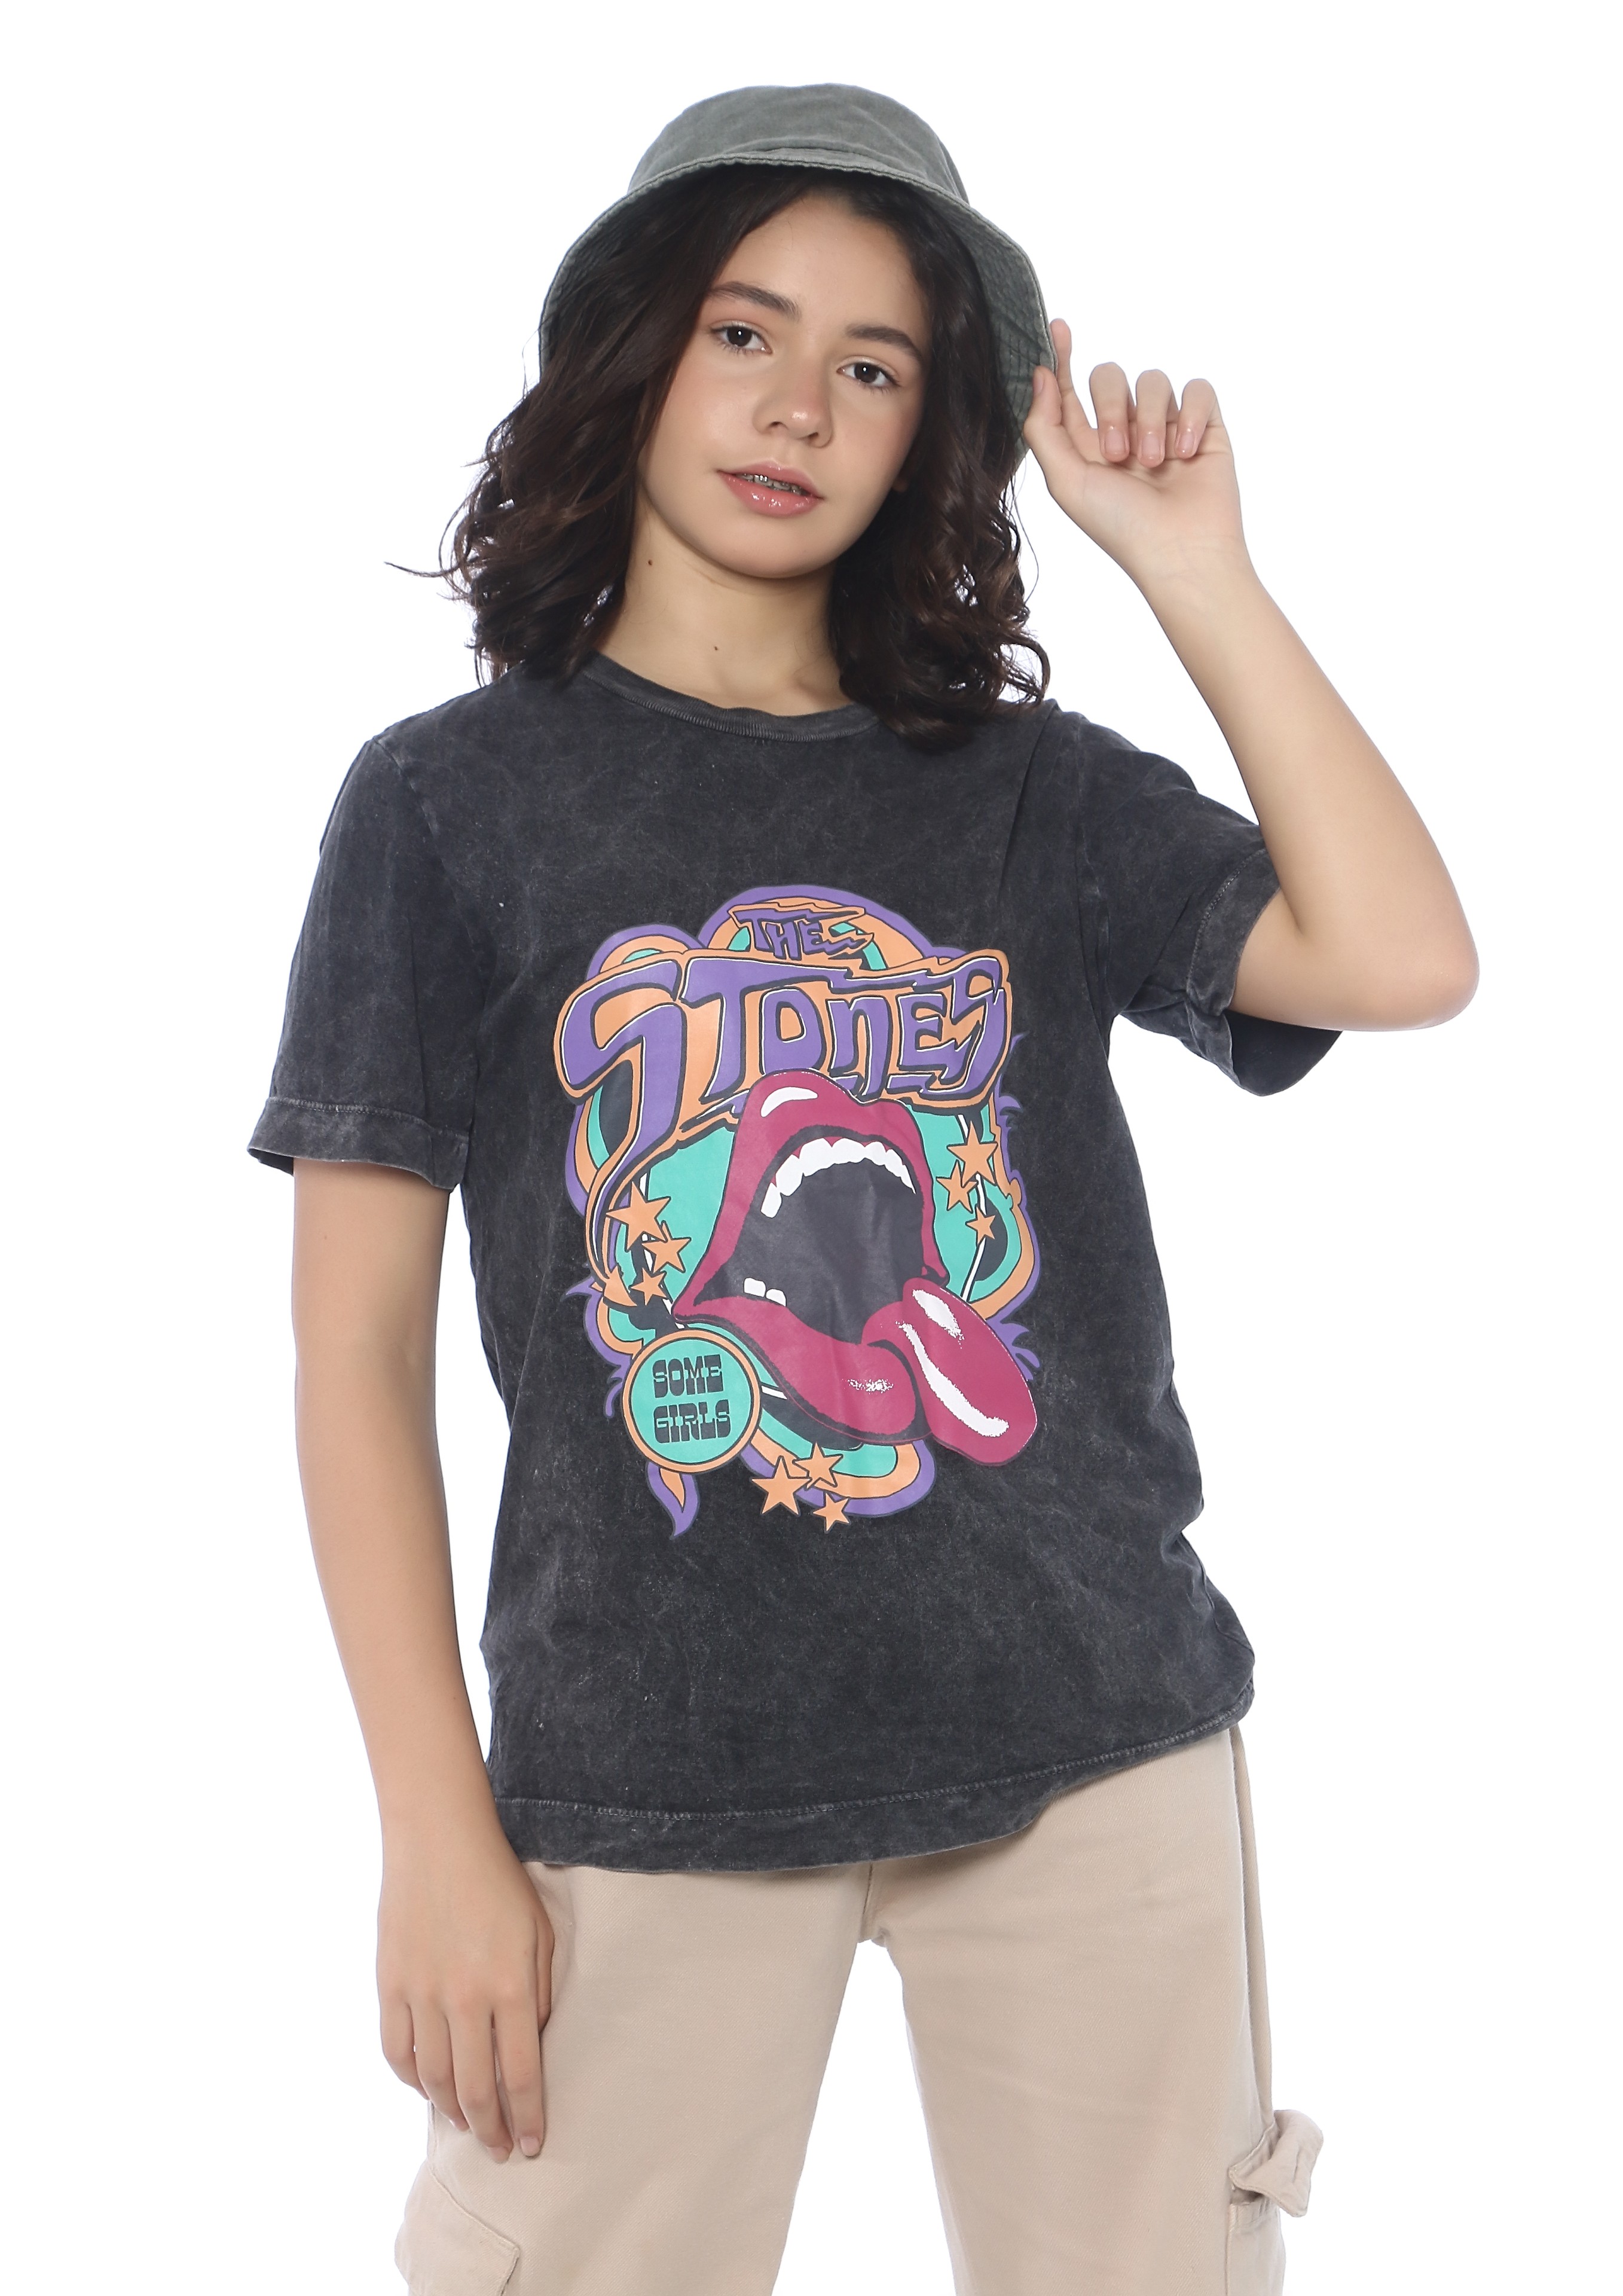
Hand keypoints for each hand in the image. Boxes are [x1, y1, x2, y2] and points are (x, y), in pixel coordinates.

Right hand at [377, 1809, 553, 2162]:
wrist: (439, 1836)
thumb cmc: (499, 1880)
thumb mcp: (540, 1932)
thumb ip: (539, 1992)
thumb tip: (531, 2046)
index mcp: (511, 1985)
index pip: (520, 2076)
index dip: (528, 2118)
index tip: (534, 2145)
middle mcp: (465, 1998)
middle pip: (476, 2090)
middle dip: (492, 2130)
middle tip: (502, 2150)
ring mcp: (422, 1993)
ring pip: (434, 2079)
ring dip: (453, 2112)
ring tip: (469, 2127)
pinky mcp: (389, 1984)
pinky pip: (397, 2051)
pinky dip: (412, 2081)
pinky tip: (429, 2089)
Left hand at [1022, 321, 1247, 591]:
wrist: (1182, 552)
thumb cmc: (1122, 528)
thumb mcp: (1066, 482)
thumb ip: (1044, 428)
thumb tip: (1040, 374)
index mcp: (1088, 446)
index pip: (1071, 391)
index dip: (1062, 358)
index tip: (1057, 328)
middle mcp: (1127, 432)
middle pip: (1110, 376)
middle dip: (1111, 407)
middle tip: (1118, 453)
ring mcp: (1168, 427)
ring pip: (1154, 381)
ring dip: (1151, 421)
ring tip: (1155, 465)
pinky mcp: (1206, 427)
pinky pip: (1198, 390)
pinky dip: (1190, 417)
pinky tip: (1185, 453)